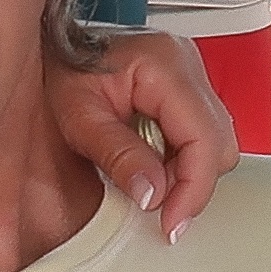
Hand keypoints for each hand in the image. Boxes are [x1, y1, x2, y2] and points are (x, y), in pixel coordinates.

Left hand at [47, 30, 243, 239]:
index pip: (204, 138)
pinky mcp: (186, 89)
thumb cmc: (59, 71)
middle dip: (191, 184)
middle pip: (219, 144)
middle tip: (156, 207)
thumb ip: (118, 156)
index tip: (172, 223)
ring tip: (147, 184)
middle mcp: (187, 65)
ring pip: (216, 143)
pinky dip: (180, 160)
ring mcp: (190, 75)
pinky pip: (201, 135)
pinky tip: (151, 165)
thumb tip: (154, 195)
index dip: (193, 188)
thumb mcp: (79, 118)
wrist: (51, 48)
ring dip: (186, 174)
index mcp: (164, 65)